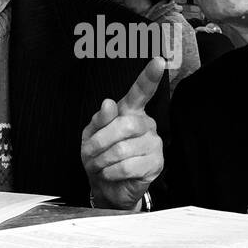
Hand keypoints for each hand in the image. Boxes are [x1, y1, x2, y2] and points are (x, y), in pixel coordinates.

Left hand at [80, 57, 165, 210]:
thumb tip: (109, 104)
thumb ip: (99, 120)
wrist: (105, 186)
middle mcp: (145, 124)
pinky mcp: (155, 163)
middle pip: (124, 125)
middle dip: (100, 142)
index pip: (141, 91)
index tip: (158, 61)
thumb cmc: (99, 156)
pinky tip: (111, 173)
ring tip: (100, 165)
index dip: (149, 76)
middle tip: (90, 154)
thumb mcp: (91, 134)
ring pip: (123, 149)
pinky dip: (112, 172)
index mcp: (130, 111)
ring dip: (103, 160)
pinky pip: (128, 166)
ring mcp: (153, 143)